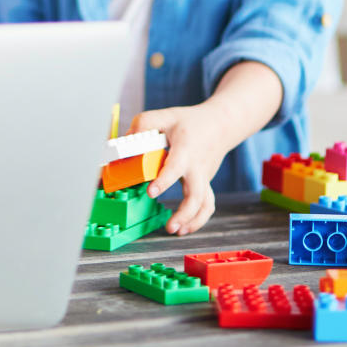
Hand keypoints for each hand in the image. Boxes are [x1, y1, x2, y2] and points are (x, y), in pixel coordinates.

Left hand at [131, 102, 229, 234]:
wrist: (221, 124)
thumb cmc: (190, 121)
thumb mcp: (165, 116)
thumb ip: (143, 125)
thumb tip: (125, 141)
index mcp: (185, 151)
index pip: (174, 168)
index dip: (163, 181)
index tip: (151, 191)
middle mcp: (197, 168)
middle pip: (197, 195)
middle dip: (184, 213)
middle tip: (169, 226)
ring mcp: (203, 178)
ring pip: (205, 204)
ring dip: (193, 221)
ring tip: (175, 231)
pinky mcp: (205, 184)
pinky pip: (207, 205)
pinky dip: (198, 219)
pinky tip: (184, 227)